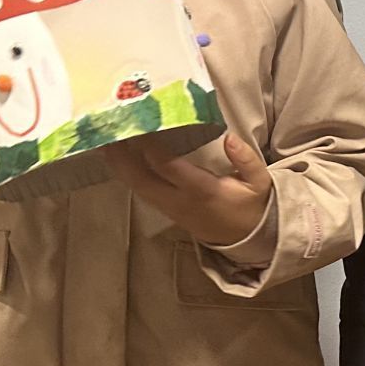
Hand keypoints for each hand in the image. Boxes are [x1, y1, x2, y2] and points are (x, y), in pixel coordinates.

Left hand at [107, 133, 274, 246]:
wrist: (246, 239)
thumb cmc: (251, 205)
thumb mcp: (260, 183)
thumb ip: (246, 160)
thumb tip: (229, 138)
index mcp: (202, 191)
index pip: (169, 168)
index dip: (150, 148)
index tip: (140, 126)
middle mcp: (180, 201)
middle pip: (142, 180)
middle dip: (123, 157)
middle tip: (109, 133)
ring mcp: (170, 208)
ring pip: (137, 188)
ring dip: (119, 166)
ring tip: (104, 143)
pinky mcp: (167, 211)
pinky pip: (142, 193)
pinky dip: (127, 176)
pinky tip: (117, 160)